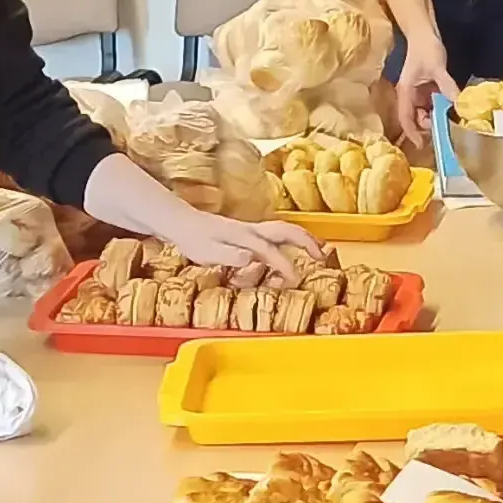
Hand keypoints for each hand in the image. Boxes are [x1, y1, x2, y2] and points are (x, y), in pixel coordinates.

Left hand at [162, 205, 327, 282]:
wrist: (180, 222)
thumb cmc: (193, 239)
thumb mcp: (207, 252)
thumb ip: (229, 255)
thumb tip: (249, 257)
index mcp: (244, 237)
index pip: (271, 251)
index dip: (285, 266)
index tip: (294, 280)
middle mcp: (252, 230)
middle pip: (287, 230)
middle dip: (308, 242)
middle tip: (322, 256)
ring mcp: (251, 229)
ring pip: (284, 230)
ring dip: (303, 239)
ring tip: (318, 251)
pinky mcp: (248, 232)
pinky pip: (275, 235)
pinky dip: (291, 241)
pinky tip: (292, 252)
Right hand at [392, 33, 456, 140]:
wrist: (424, 32)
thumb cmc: (425, 48)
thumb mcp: (437, 67)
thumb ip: (447, 87)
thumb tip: (459, 105)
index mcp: (406, 92)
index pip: (406, 118)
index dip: (412, 134)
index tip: (421, 146)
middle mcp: (411, 97)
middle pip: (417, 120)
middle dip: (430, 126)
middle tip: (447, 128)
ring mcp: (420, 94)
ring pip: (427, 114)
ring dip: (438, 118)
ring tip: (452, 120)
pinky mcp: (430, 91)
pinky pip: (436, 105)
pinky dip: (443, 109)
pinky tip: (453, 110)